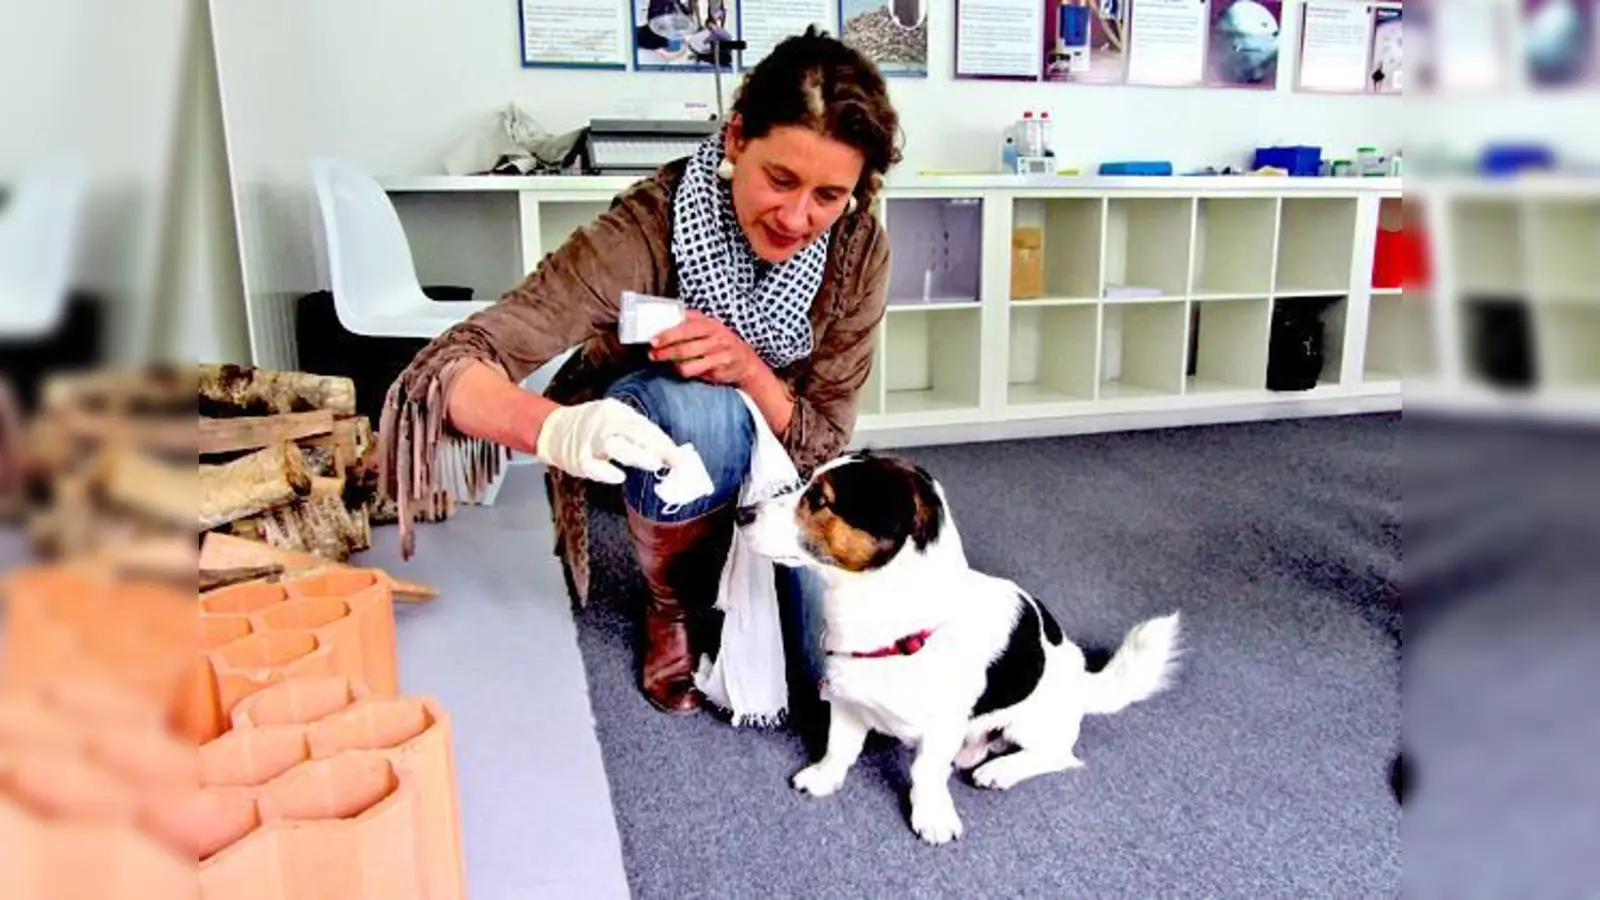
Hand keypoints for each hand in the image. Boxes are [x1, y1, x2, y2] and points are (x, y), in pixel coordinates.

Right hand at [534, 398, 680, 483]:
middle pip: (635, 432)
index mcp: (616, 411)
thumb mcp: (614, 421)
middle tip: (675, 462)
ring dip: (637, 456)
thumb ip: (637, 434)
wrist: (554, 429)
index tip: (681, 458)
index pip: (646, 427)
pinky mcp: (578, 458)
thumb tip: (665, 452)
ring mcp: (590, 440)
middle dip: (659, 448)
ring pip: (616, 446)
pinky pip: (594, 466)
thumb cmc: (590, 427)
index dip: (665, 443)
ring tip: (654, 465)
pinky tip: (620, 476)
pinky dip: (608, 472)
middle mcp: (604, 422)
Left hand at [649, 310, 764, 385]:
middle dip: (664, 352)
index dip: (667, 335)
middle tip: (653, 354)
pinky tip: (683, 367)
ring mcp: (718, 355)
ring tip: (665, 361)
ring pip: (687, 363)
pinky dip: (685, 371)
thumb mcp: (708, 325)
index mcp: (710, 324)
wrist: (744, 360)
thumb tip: (665, 317)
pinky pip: (695, 372)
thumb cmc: (720, 340)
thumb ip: (690, 320)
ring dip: (672, 363)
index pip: (685, 328)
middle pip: (684, 348)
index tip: (653, 340)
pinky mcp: (718, 369)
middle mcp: (716, 338)